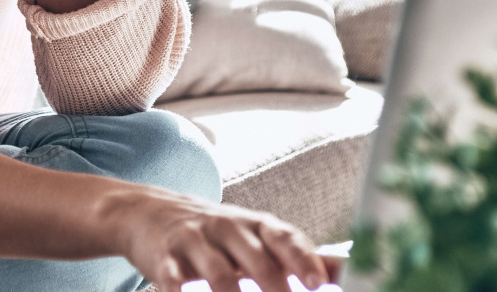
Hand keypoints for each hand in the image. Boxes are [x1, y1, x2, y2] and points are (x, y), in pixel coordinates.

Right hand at [101, 187, 341, 291]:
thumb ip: (298, 254)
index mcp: (257, 226)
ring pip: (219, 274)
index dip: (303, 260)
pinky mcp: (164, 259)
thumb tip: (348, 271)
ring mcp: (194, 242)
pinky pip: (174, 281)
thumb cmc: (218, 234)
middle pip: (255, 260)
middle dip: (274, 288)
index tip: (320, 283)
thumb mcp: (256, 236)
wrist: (149, 212)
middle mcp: (228, 228)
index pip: (285, 238)